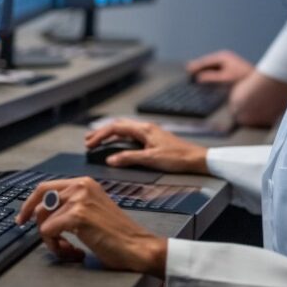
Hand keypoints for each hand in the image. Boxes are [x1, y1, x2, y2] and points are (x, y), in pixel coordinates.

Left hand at [16, 177, 166, 276]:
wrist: (137, 247)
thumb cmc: (117, 235)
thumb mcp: (92, 212)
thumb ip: (70, 207)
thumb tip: (41, 215)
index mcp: (84, 183)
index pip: (46, 187)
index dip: (30, 203)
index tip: (22, 218)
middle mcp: (81, 186)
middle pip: (40, 201)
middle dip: (34, 222)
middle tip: (39, 237)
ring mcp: (79, 199)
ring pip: (43, 220)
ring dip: (52, 241)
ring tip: (71, 250)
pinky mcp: (78, 215)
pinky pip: (48, 231)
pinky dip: (56, 247)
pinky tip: (75, 252)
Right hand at [85, 118, 208, 173]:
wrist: (197, 159)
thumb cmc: (178, 157)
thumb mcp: (151, 159)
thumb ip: (129, 159)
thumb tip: (110, 160)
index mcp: (144, 129)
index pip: (116, 128)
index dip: (100, 135)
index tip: (89, 144)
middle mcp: (146, 128)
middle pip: (118, 126)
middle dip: (102, 133)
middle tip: (88, 141)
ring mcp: (150, 134)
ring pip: (125, 131)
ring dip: (110, 135)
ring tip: (98, 142)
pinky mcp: (153, 140)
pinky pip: (131, 137)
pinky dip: (120, 140)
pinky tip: (117, 146)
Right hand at [185, 50, 252, 83]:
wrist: (257, 82)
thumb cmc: (242, 79)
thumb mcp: (224, 78)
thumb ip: (210, 77)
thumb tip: (199, 77)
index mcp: (223, 57)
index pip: (206, 60)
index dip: (196, 65)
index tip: (187, 68)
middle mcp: (226, 57)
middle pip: (208, 62)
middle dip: (199, 67)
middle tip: (187, 70)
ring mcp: (229, 62)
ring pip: (212, 66)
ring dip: (204, 70)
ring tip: (194, 73)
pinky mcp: (231, 68)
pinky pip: (217, 69)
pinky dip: (210, 72)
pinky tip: (206, 77)